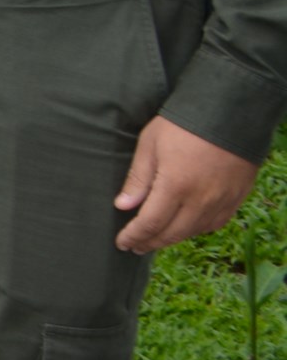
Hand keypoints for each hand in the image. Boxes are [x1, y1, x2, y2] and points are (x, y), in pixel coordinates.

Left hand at [113, 115, 258, 252]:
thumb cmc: (181, 125)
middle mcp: (200, 200)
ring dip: (173, 239)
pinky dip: (197, 230)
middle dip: (151, 242)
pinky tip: (185, 228)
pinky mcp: (236, 197)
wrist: (228, 112)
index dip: (135, 236)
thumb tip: (123, 206)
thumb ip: (138, 179)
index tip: (122, 243)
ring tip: (156, 240)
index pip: (151, 223)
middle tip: (136, 247)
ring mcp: (221, 201)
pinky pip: (215, 223)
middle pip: (172, 233)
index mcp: (175, 187)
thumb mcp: (149, 145)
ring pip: (193, 231)